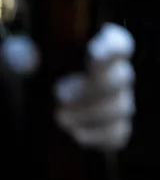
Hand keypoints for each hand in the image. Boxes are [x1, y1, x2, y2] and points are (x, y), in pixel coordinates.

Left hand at [1, 23, 135, 150]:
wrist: (28, 111)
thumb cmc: (29, 78)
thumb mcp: (17, 62)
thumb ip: (18, 55)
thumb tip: (26, 59)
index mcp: (93, 47)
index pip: (119, 42)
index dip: (113, 48)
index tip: (94, 56)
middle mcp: (113, 72)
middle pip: (122, 76)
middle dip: (91, 89)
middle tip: (59, 95)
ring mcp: (117, 101)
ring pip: (123, 106)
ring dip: (92, 114)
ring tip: (59, 118)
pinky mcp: (114, 129)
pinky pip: (119, 134)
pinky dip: (100, 136)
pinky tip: (76, 135)